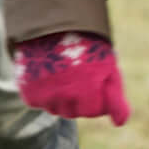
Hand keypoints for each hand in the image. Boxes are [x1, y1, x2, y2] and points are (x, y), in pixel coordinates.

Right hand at [15, 32, 129, 123]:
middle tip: (75, 76)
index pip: (94, 111)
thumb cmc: (86, 48)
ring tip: (61, 75)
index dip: (95, 96)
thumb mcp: (107, 68)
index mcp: (88, 88)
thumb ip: (116, 98)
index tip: (92, 80)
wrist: (51, 25)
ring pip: (55, 110)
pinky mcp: (29, 92)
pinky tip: (46, 76)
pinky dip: (42, 94)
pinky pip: (38, 103)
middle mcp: (66, 94)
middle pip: (73, 113)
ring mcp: (45, 94)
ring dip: (59, 98)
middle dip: (77, 99)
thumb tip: (120, 123)